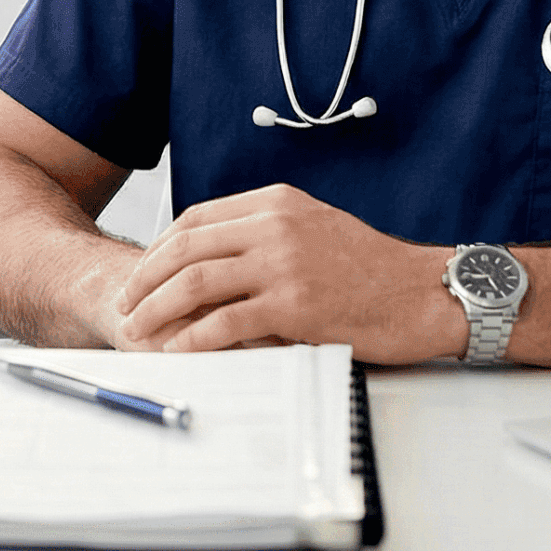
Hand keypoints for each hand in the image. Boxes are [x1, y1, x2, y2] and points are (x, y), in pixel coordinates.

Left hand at [112, 184, 463, 363]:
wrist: (424, 292)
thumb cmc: (373, 267)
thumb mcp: (316, 225)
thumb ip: (269, 229)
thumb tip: (218, 250)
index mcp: (277, 201)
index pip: (198, 218)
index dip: (160, 246)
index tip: (143, 271)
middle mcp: (276, 225)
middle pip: (188, 247)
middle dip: (146, 277)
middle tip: (126, 302)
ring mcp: (285, 263)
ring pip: (198, 282)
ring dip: (158, 307)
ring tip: (138, 328)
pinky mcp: (295, 305)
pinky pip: (228, 321)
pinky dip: (195, 337)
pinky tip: (180, 349)